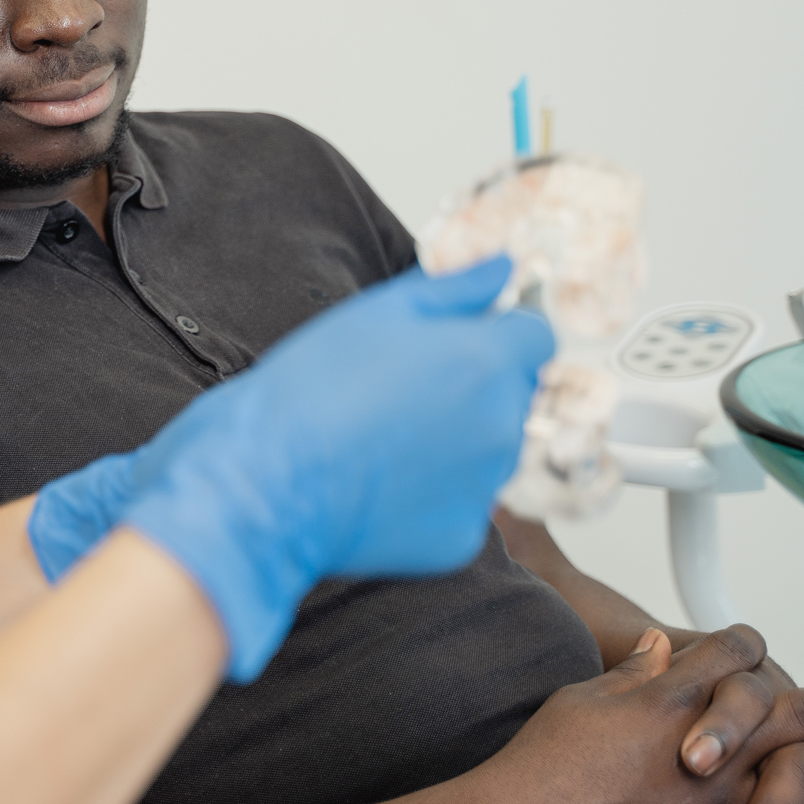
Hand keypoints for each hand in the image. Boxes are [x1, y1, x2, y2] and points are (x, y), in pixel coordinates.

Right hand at [118, 256, 553, 678]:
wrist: (268, 478)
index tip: (452, 341)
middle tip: (397, 388)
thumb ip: (456, 287)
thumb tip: (505, 266)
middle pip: (510, 394)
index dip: (496, 332)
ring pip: (486, 449)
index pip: (535, 336)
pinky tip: (376, 480)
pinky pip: (458, 503)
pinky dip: (428, 493)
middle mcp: (502, 427)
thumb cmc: (312, 388)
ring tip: (379, 435)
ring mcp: (485, 488)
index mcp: (486, 363)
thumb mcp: (378, 312)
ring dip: (453, 438)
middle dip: (471, 384)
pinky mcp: (459, 536)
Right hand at [465, 626, 803, 803]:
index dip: (740, 643)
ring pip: (797, 766)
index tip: (740, 648)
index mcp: (671, 698)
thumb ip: (634, 672)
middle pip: (788, 708)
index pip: (734, 650)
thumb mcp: (584, 697)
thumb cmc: (550, 759)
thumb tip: (661, 646)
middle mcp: (708, 744)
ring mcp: (720, 795)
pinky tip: (786, 800)